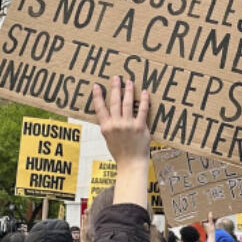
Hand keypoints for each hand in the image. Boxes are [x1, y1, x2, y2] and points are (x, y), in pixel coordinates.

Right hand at [93, 76, 150, 209]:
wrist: (131, 163)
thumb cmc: (120, 152)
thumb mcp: (108, 139)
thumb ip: (108, 126)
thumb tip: (107, 114)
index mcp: (106, 127)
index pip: (100, 108)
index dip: (98, 96)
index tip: (97, 86)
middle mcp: (116, 125)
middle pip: (114, 102)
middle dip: (115, 88)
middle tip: (116, 78)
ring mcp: (128, 125)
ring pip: (127, 104)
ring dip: (128, 91)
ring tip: (129, 82)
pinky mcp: (140, 127)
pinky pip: (142, 110)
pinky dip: (144, 100)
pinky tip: (145, 93)